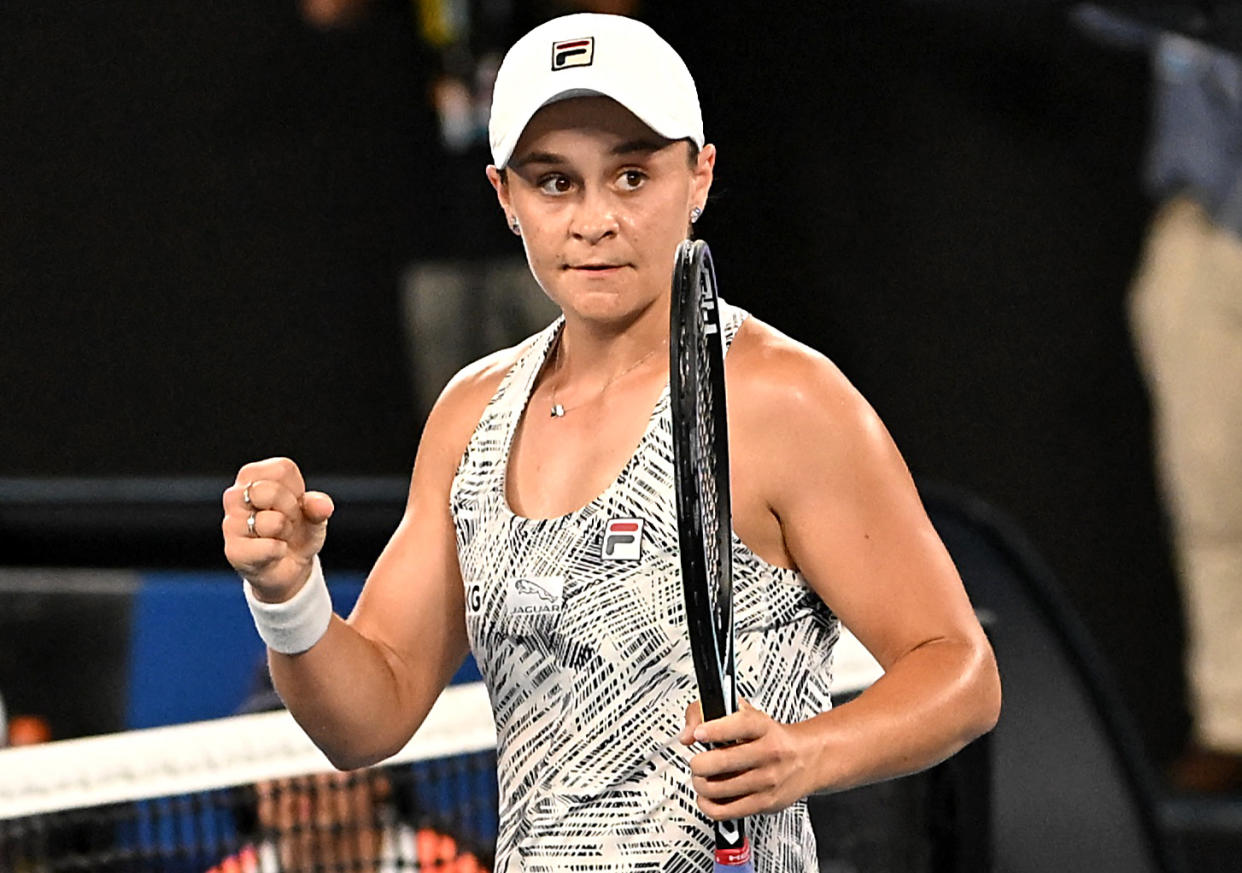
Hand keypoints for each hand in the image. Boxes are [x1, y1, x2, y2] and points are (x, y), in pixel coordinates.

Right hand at [222, 457, 334, 601]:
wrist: (289, 568)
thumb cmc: (297, 531)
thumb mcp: (314, 514)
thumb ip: (318, 505)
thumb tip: (322, 505)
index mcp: (254, 476)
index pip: (282, 469)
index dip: (298, 489)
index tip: (294, 502)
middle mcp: (235, 495)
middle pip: (270, 491)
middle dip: (290, 510)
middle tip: (287, 522)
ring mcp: (231, 523)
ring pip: (271, 521)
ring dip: (285, 532)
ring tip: (279, 536)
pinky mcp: (233, 550)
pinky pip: (269, 547)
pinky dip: (280, 551)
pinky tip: (274, 552)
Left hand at [680, 698, 813, 819]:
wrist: (807, 759)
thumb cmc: (771, 737)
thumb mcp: (747, 714)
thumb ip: (710, 713)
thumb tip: (688, 734)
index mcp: (763, 727)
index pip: (740, 725)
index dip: (715, 729)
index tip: (699, 734)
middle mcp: (769, 753)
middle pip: (723, 761)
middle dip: (699, 763)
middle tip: (698, 762)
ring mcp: (767, 780)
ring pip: (718, 787)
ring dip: (700, 783)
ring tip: (702, 778)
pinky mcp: (764, 803)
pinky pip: (726, 810)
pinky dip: (707, 804)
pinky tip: (707, 796)